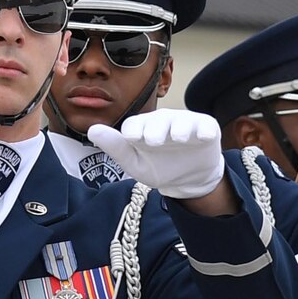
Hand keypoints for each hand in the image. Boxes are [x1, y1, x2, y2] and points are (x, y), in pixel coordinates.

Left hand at [86, 110, 225, 199]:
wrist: (189, 178)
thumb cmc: (159, 167)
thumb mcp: (135, 164)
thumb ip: (115, 148)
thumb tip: (92, 130)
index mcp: (143, 128)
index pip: (134, 126)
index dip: (133, 132)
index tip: (133, 140)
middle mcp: (163, 121)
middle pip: (158, 120)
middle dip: (155, 129)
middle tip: (154, 142)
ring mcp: (185, 123)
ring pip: (181, 121)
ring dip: (178, 128)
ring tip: (177, 139)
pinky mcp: (205, 128)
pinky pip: (205, 125)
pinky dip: (203, 130)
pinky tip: (201, 137)